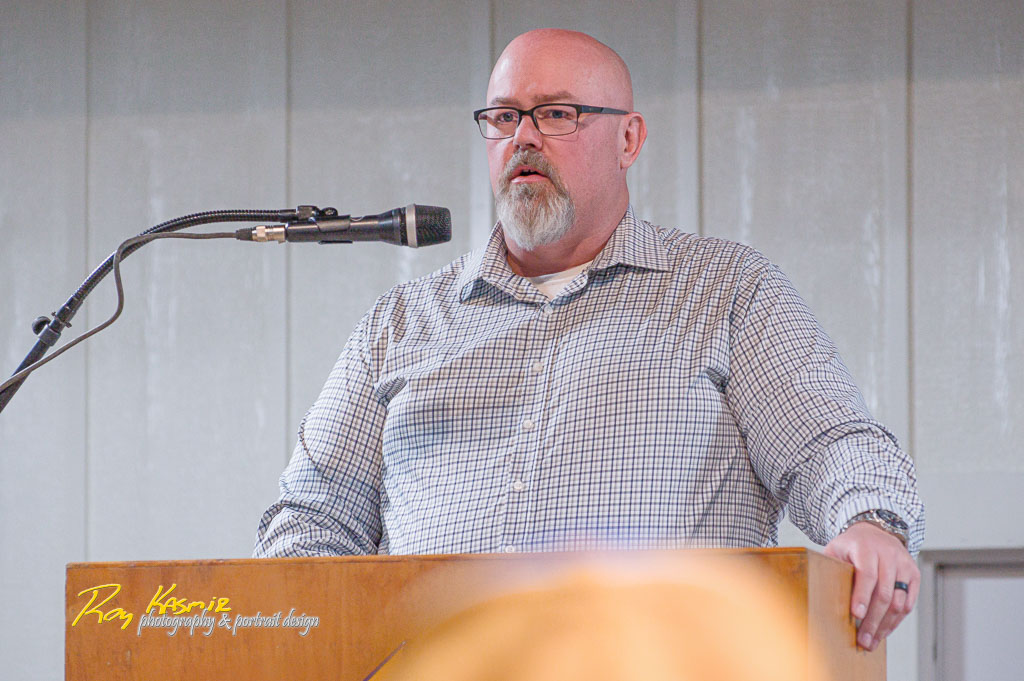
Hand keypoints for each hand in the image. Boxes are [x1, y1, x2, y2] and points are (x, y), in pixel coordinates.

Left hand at [823, 521, 918, 650]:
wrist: (876, 531)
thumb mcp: (836, 548)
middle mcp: (889, 555)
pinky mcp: (914, 575)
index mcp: (866, 547)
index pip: (867, 574)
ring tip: (872, 641)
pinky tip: (884, 631)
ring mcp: (904, 565)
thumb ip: (830, 566)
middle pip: (884, 593)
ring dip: (885, 625)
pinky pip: (908, 603)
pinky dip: (896, 620)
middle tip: (863, 640)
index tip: (855, 615)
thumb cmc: (852, 545)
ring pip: (899, 602)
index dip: (862, 596)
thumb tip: (821, 592)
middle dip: (873, 620)